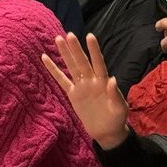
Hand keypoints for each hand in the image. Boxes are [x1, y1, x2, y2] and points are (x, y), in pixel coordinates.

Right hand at [41, 32, 128, 148]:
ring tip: (58, 39)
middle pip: (82, 62)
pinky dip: (53, 69)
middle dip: (76, 49)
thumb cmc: (117, 119)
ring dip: (65, 53)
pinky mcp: (73, 94)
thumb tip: (112, 79)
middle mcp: (91, 80)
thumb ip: (116, 94)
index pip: (98, 63)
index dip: (94, 50)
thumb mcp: (120, 108)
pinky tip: (45, 58)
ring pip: (71, 67)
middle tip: (69, 35)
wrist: (107, 132)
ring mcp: (81, 86)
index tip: (90, 36)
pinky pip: (61, 80)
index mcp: (103, 81)